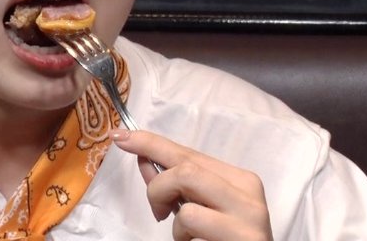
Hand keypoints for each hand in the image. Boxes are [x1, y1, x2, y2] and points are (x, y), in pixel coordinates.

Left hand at [112, 129, 272, 240]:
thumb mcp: (198, 211)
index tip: (119, 136)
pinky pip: (191, 217)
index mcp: (239, 180)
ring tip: (178, 232)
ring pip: (185, 179)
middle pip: (185, 164)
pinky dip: (179, 233)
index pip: (189, 152)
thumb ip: (175, 187)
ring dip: (168, 207)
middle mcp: (247, 189)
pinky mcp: (243, 234)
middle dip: (157, 183)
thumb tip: (144, 160)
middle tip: (156, 209)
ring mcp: (248, 211)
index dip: (150, 142)